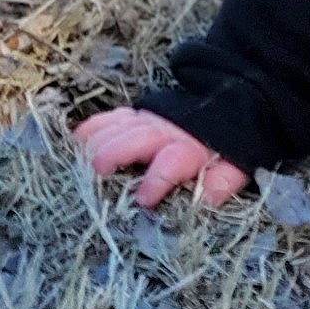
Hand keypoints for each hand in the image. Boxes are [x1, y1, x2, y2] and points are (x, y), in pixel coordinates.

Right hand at [74, 107, 250, 208]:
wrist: (218, 108)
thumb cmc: (219, 148)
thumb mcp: (233, 166)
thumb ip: (222, 181)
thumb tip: (208, 198)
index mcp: (189, 148)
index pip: (171, 162)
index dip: (157, 180)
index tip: (144, 199)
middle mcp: (164, 132)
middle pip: (135, 139)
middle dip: (114, 154)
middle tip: (98, 174)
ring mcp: (146, 121)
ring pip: (117, 127)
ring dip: (98, 142)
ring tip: (81, 162)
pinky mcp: (133, 116)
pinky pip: (107, 118)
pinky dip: (91, 129)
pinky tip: (76, 143)